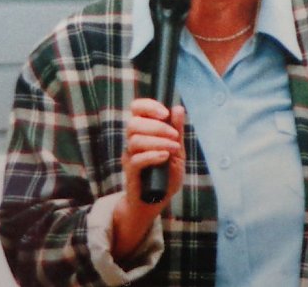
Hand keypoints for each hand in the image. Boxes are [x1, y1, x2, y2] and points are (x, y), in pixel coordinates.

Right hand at [113, 98, 185, 258]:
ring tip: (174, 150)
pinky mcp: (130, 172)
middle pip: (134, 123)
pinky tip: (165, 157)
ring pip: (135, 140)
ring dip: (158, 142)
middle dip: (157, 127)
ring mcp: (129, 156)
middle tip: (175, 137)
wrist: (156, 201)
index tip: (165, 113)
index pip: (136, 108)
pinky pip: (136, 159)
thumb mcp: (177, 150)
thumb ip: (177, 130)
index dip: (148, 106)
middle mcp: (133, 140)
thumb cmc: (166, 174)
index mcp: (143, 130)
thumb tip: (178, 108)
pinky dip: (152, 155)